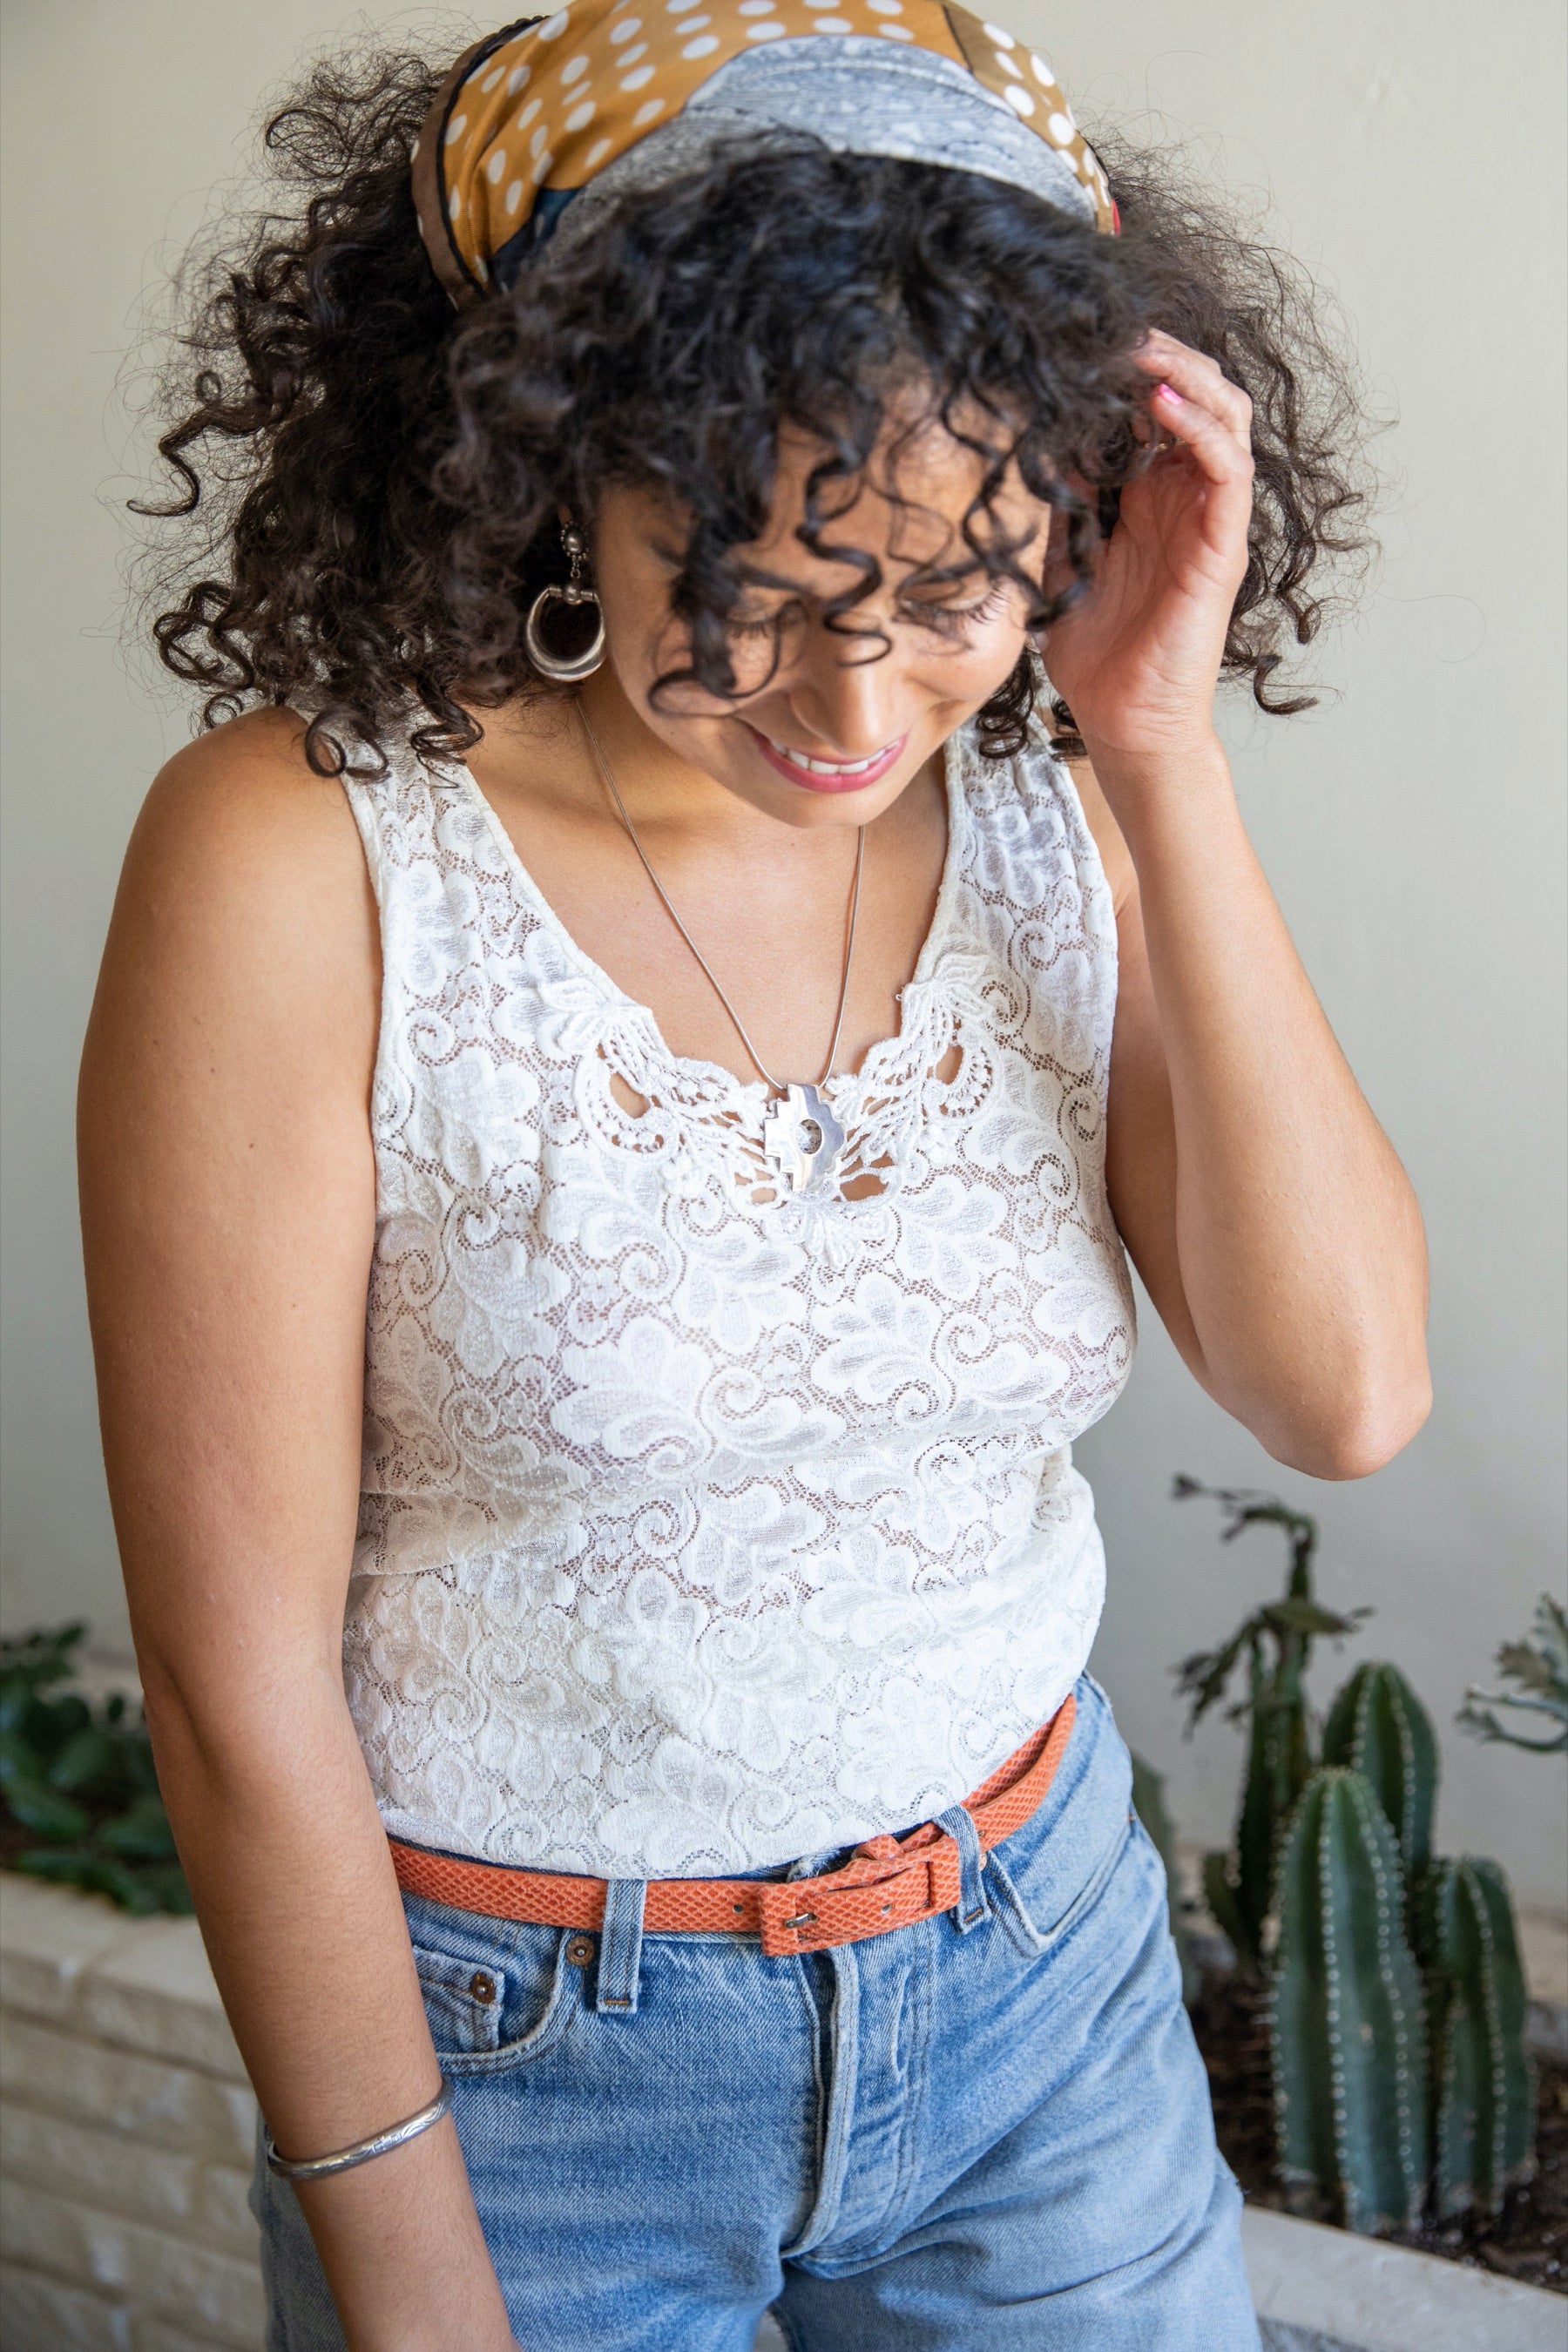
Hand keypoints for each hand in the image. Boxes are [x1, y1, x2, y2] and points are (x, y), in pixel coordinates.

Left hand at [1037, 330, 1253, 771]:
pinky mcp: (1223, 545)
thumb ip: (1056, 500)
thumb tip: (1028, 439)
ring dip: (1186, 371)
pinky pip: (1228, 467)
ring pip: (1224, 413)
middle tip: (1115, 324)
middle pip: (1197, 392)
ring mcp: (1210, 517)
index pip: (1155, 404)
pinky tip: (1160, 401)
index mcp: (1149, 494)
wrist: (1123, 719)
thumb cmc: (1095, 652)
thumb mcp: (1057, 557)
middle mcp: (1186, 496)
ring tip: (1142, 346)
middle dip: (1161, 350)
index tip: (1085, 333)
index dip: (1129, 364)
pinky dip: (1200, 426)